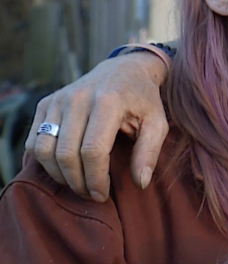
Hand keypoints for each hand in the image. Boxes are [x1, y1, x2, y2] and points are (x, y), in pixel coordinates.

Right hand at [24, 51, 169, 201]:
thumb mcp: (157, 122)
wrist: (125, 69)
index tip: (102, 194)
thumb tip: (140, 183)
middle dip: (77, 181)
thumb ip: (149, 152)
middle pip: (66, 154)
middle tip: (90, 193)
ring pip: (44, 149)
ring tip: (77, 183)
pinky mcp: (46, 103)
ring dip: (58, 174)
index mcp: (108, 102)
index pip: (93, 151)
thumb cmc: (143, 100)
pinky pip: (33, 140)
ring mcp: (58, 100)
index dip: (95, 179)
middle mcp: (78, 98)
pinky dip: (43, 161)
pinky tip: (63, 169)